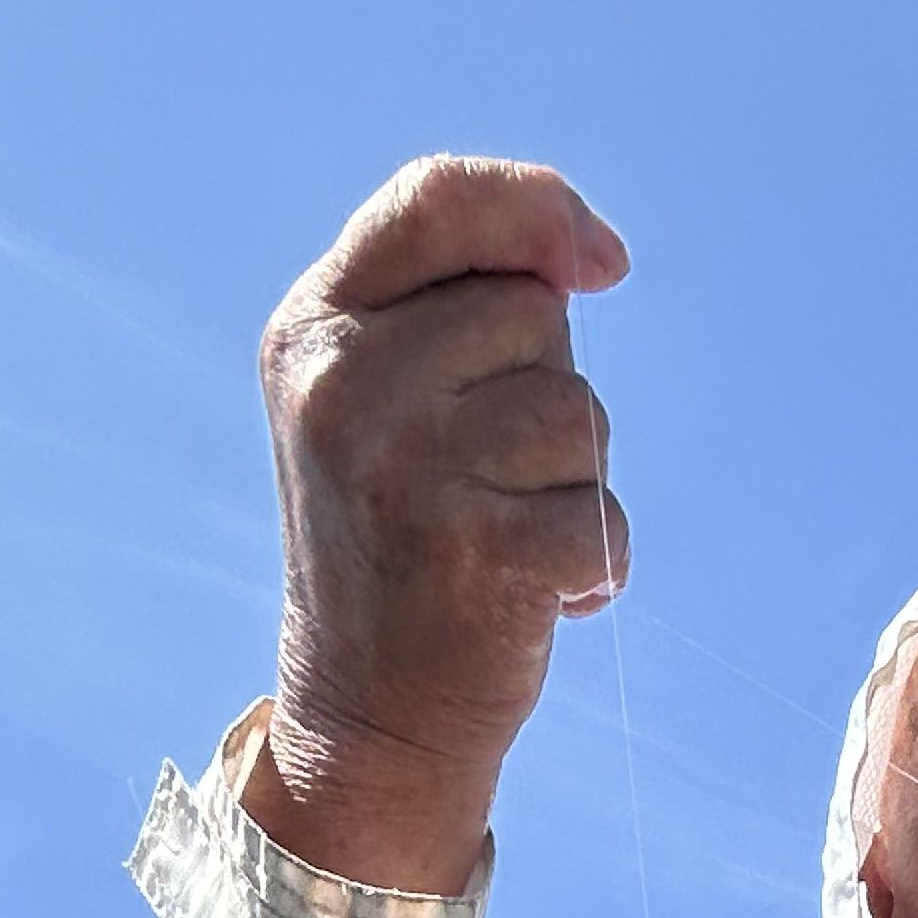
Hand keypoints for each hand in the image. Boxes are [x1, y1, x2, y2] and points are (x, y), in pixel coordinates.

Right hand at [247, 157, 629, 893]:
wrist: (369, 719)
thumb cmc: (403, 546)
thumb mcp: (386, 401)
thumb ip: (458, 308)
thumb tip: (589, 259)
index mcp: (314, 330)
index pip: (437, 198)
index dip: (536, 206)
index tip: (602, 261)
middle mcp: (347, 385)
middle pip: (534, 314)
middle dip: (543, 393)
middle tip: (485, 481)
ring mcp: (407, 467)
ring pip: (578, 416)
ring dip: (573, 485)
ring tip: (502, 540)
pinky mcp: (475, 551)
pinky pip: (600, 516)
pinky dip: (594, 568)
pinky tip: (537, 600)